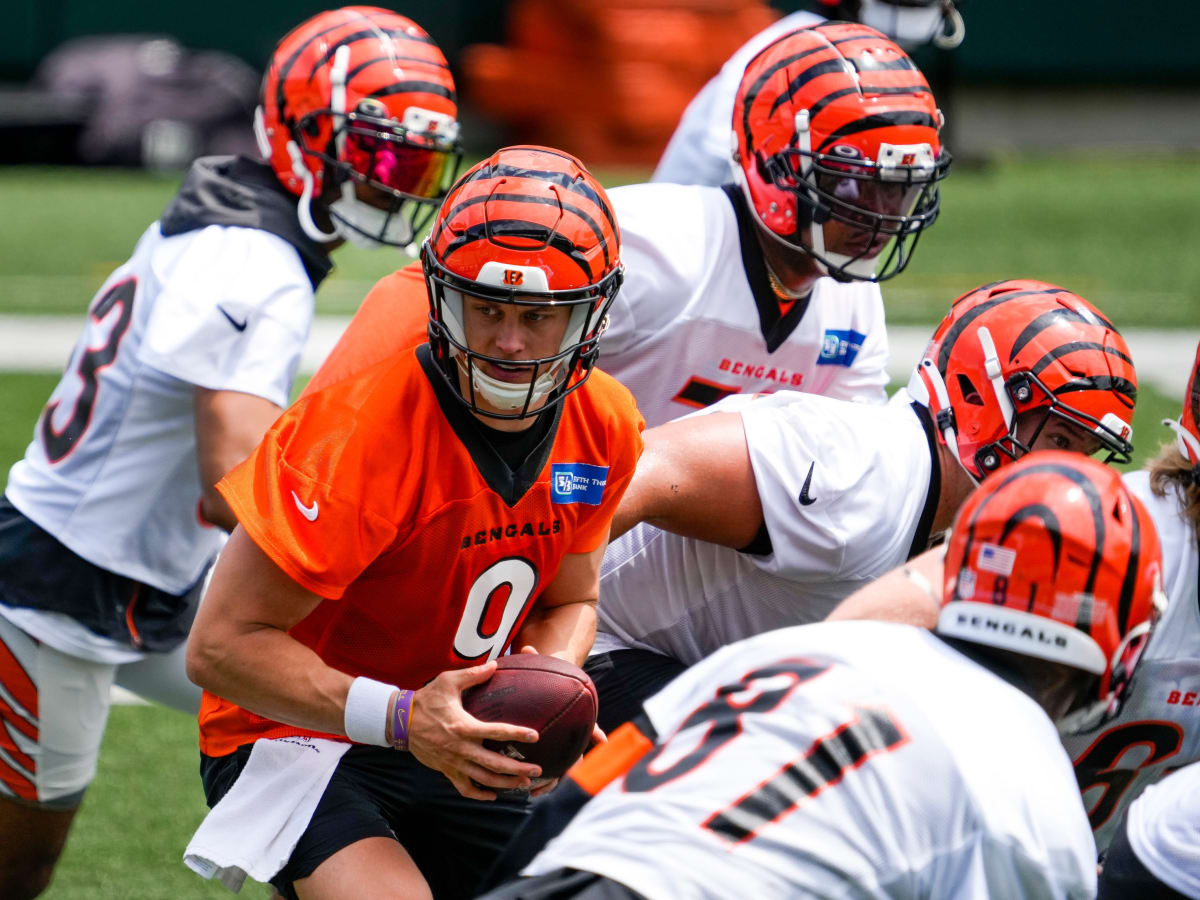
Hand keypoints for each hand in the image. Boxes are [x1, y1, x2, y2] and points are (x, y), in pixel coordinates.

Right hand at [408, 662, 541, 799]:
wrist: (401, 721)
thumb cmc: (426, 699)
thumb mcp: (448, 681)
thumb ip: (472, 675)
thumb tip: (495, 665)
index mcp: (464, 727)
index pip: (496, 732)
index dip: (516, 734)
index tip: (535, 736)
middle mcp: (461, 748)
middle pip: (494, 764)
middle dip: (517, 769)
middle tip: (537, 770)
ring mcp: (454, 762)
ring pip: (483, 779)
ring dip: (505, 784)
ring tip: (523, 784)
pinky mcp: (447, 770)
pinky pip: (465, 788)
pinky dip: (480, 794)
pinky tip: (493, 796)